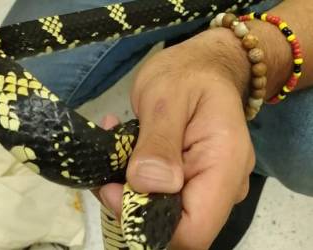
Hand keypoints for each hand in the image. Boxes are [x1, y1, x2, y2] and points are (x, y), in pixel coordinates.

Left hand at [99, 29, 255, 248]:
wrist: (204, 66)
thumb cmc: (187, 73)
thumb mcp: (166, 97)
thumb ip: (159, 141)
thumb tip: (147, 185)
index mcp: (224, 167)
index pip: (193, 230)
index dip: (147, 222)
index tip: (113, 188)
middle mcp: (222, 187)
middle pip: (174, 226)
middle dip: (131, 204)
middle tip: (106, 165)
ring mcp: (208, 187)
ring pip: (161, 212)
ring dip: (128, 190)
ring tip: (114, 149)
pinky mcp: (191, 183)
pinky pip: (160, 196)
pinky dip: (134, 182)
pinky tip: (123, 153)